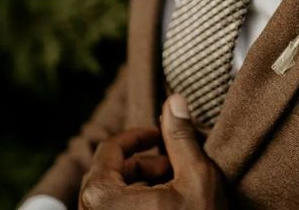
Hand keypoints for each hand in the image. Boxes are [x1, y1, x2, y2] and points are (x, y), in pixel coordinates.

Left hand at [79, 94, 227, 208]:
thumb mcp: (196, 177)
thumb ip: (181, 136)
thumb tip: (174, 100)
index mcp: (102, 197)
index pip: (110, 149)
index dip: (140, 136)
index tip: (162, 135)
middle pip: (109, 172)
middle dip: (143, 163)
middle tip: (173, 166)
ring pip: (111, 195)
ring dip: (141, 184)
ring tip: (173, 189)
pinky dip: (135, 204)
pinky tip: (165, 208)